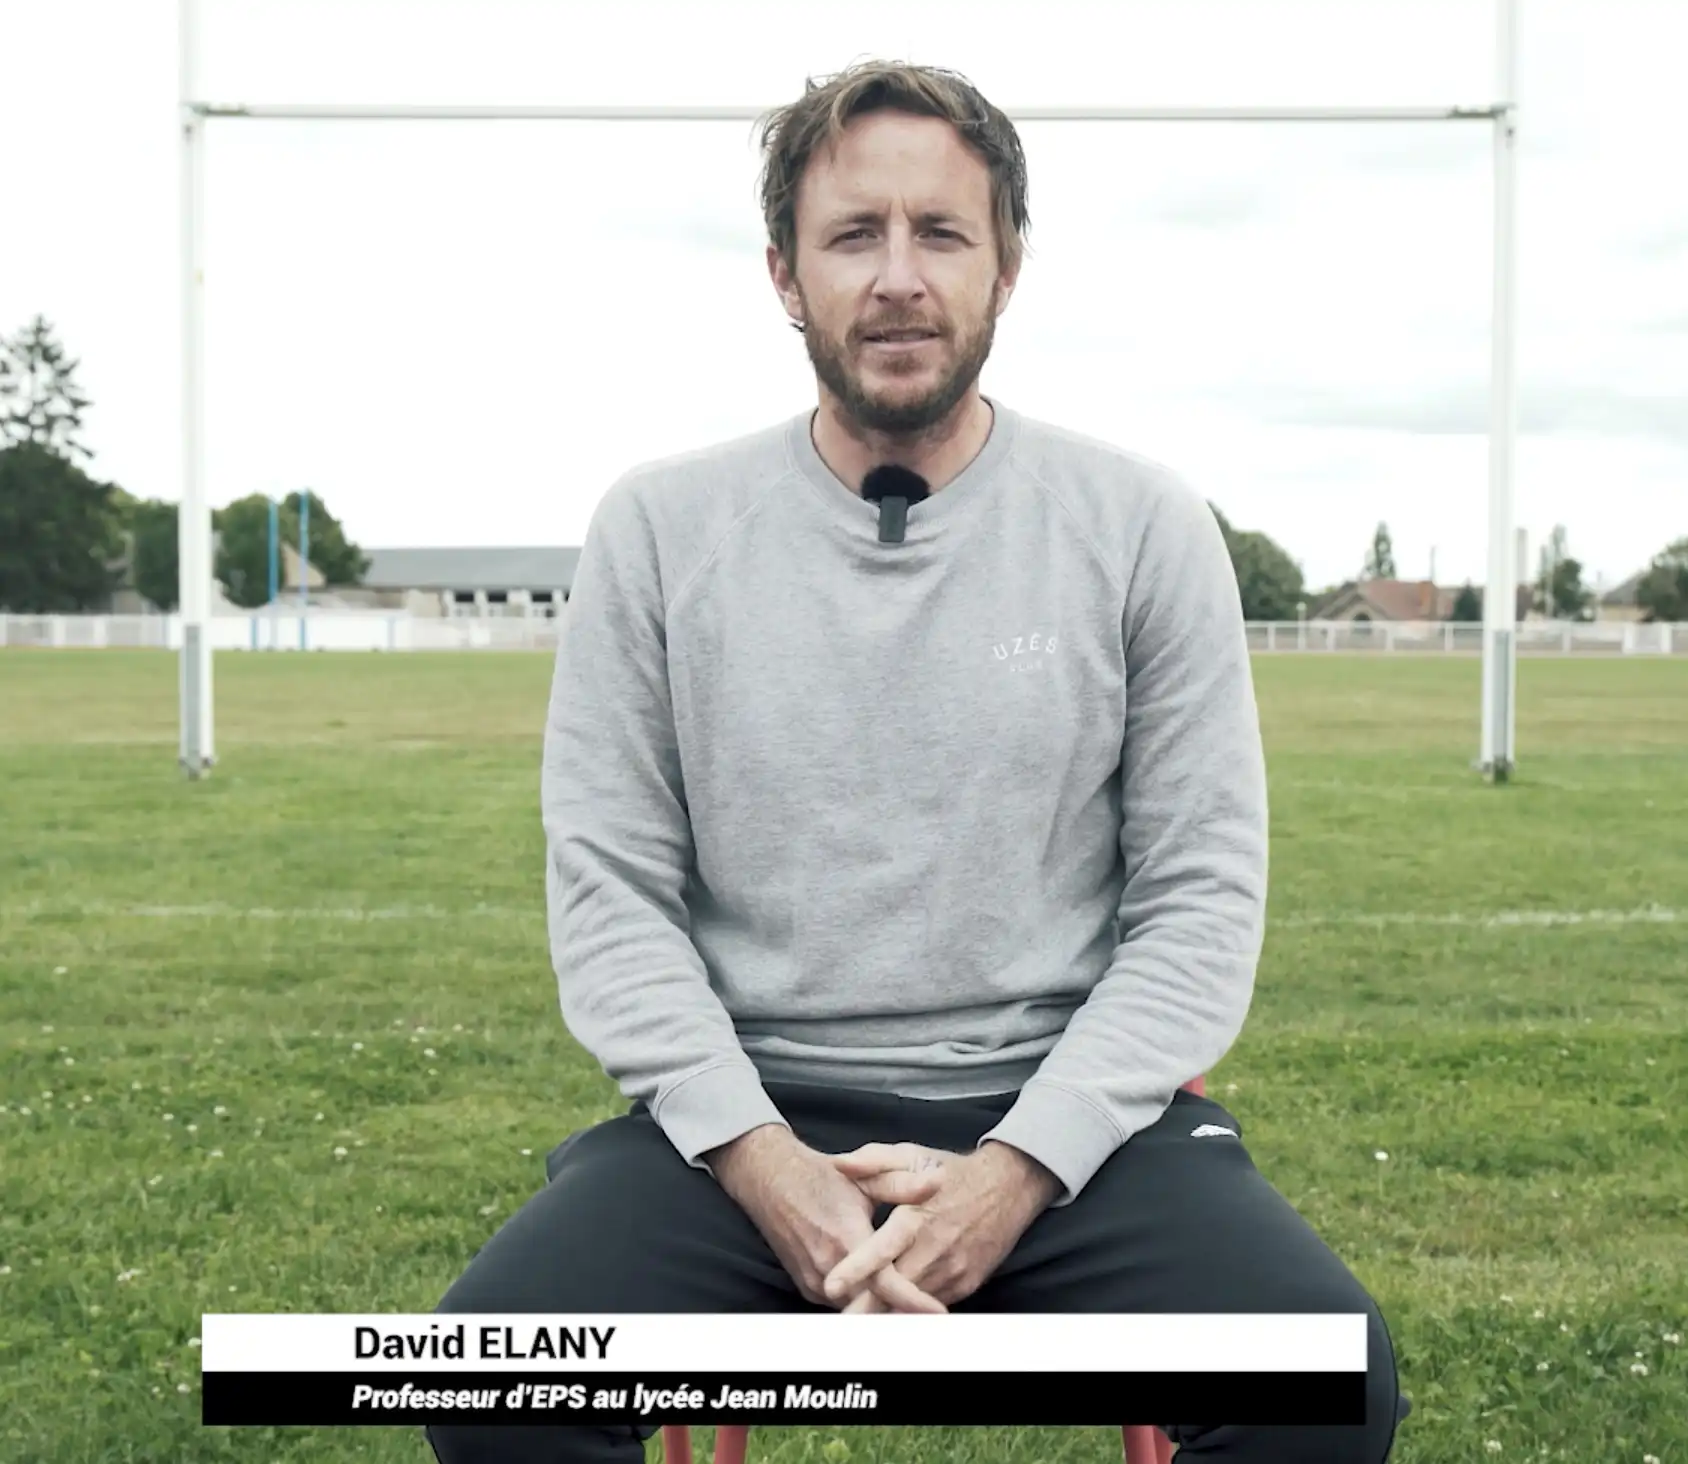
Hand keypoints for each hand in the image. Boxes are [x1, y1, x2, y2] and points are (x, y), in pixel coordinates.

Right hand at [705, 1125, 947, 1312]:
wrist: (770, 1180)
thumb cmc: (820, 1177)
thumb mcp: (863, 1175)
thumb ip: (901, 1184)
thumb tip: (937, 1183)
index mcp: (847, 1238)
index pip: (885, 1283)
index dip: (913, 1300)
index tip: (939, 1311)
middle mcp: (828, 1266)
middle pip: (873, 1305)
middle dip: (902, 1312)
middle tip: (934, 1314)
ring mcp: (815, 1281)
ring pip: (856, 1307)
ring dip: (882, 1308)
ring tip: (916, 1307)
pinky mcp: (808, 1287)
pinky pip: (841, 1303)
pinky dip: (862, 1302)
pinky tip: (884, 1298)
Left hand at [822, 1140, 1061, 1309]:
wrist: (1009, 1188)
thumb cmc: (952, 1173)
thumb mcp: (913, 1157)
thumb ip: (873, 1161)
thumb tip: (840, 1165)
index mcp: (916, 1218)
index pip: (882, 1250)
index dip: (856, 1269)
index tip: (831, 1284)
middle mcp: (934, 1250)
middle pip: (893, 1290)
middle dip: (864, 1307)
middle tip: (838, 1319)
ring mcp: (951, 1271)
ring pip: (911, 1305)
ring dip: (884, 1314)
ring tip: (855, 1321)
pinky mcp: (963, 1285)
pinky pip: (929, 1304)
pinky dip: (908, 1311)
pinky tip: (887, 1315)